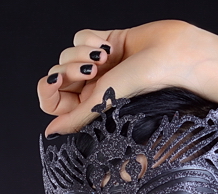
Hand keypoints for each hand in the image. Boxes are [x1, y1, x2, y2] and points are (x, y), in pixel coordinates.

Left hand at [37, 21, 212, 135]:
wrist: (169, 55)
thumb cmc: (144, 85)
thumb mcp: (103, 104)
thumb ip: (74, 118)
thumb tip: (51, 132)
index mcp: (91, 109)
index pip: (54, 102)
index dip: (48, 91)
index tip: (54, 82)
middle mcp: (93, 89)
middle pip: (58, 75)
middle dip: (71, 68)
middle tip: (92, 70)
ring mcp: (98, 66)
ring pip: (68, 54)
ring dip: (83, 52)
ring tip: (105, 58)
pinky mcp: (104, 43)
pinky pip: (80, 37)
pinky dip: (91, 39)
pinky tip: (109, 47)